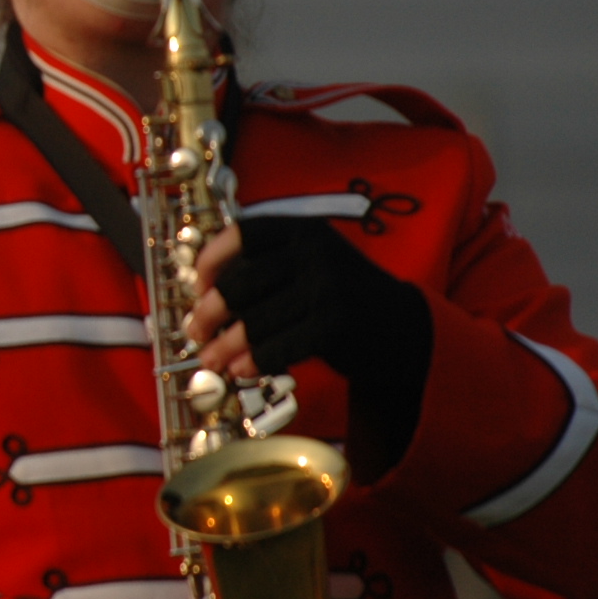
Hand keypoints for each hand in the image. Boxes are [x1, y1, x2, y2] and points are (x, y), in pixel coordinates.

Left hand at [184, 217, 432, 469]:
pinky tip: (240, 370)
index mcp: (303, 229)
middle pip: (240, 284)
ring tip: (210, 360)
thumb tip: (204, 296)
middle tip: (195, 331)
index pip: (243, 234)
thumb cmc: (340, 296)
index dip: (211, 259)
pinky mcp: (334, 324)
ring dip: (225, 346)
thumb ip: (266, 269)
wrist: (403, 328)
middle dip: (209, 313)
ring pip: (255, 321)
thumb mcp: (309, 264)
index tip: (198, 284)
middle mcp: (315, 251)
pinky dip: (253, 361)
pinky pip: (278, 346)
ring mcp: (326, 287)